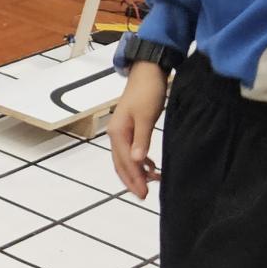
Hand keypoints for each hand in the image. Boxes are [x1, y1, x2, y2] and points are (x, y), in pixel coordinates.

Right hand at [107, 61, 167, 198]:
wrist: (147, 72)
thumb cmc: (147, 92)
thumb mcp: (145, 116)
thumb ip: (141, 139)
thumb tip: (137, 160)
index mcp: (117, 133)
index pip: (125, 162)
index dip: (134, 179)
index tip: (144, 193)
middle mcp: (115, 134)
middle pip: (120, 164)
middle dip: (132, 181)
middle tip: (144, 195)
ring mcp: (121, 132)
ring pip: (125, 159)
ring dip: (136, 173)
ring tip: (151, 183)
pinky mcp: (129, 128)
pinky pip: (131, 151)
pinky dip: (139, 162)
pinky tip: (151, 167)